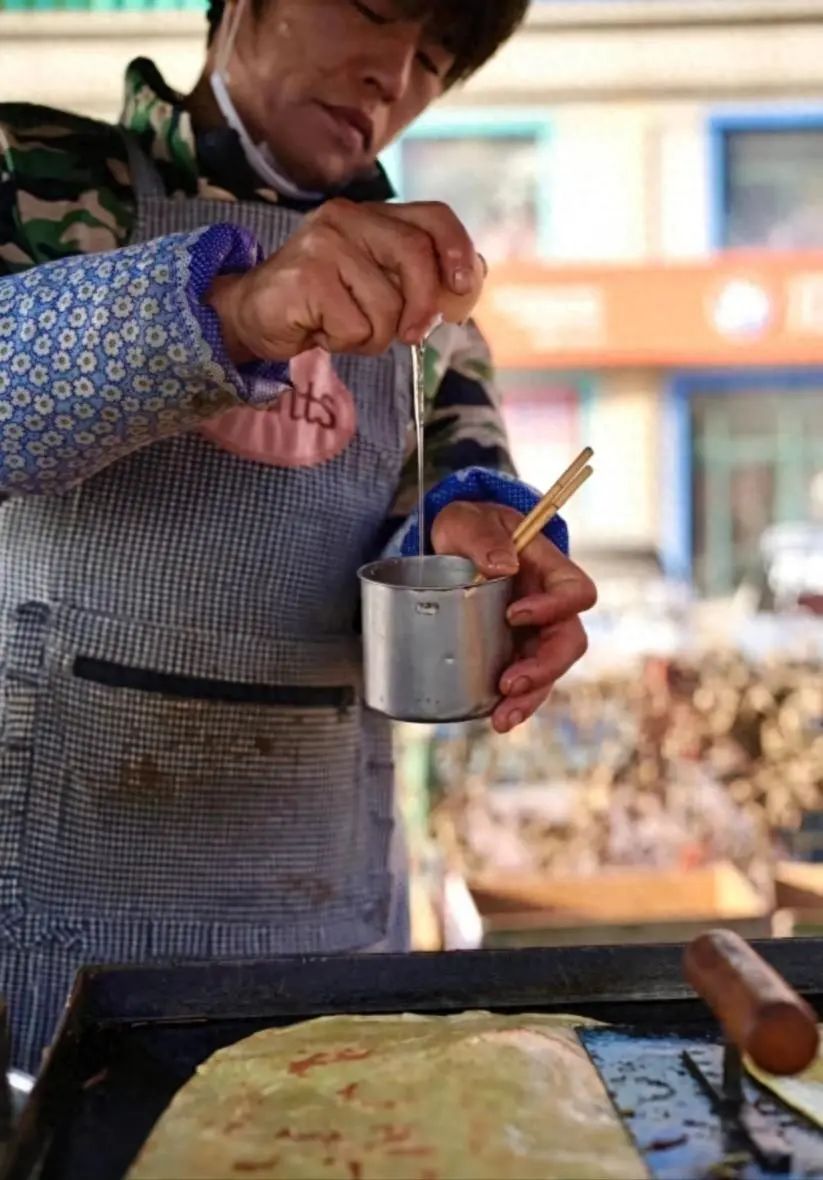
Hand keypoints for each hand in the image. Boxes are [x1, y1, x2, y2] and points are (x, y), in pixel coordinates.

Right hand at [207, 199, 484, 364]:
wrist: (250, 314)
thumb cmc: (319, 304)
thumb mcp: (372, 283)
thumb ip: (414, 276)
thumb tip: (470, 279)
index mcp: (370, 214)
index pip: (432, 216)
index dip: (457, 249)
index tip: (462, 286)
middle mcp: (347, 217)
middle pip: (416, 257)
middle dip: (423, 307)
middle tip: (411, 335)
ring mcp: (324, 244)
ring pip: (387, 304)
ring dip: (374, 336)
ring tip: (344, 328)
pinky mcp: (306, 277)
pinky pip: (356, 327)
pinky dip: (346, 343)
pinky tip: (321, 330)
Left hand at [431, 501, 596, 733]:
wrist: (452, 546)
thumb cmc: (468, 527)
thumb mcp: (467, 519)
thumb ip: (482, 536)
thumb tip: (500, 566)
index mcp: (549, 569)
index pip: (575, 592)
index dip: (554, 608)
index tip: (514, 615)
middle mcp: (548, 606)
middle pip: (568, 642)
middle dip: (544, 668)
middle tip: (510, 683)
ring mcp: (532, 633)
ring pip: (549, 672)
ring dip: (530, 698)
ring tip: (501, 719)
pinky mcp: (512, 652)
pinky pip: (524, 683)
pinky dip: (513, 703)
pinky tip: (494, 719)